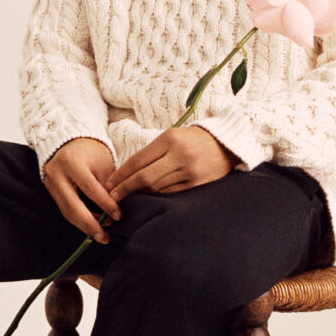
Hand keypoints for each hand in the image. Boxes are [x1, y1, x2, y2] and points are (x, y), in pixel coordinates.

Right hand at [44, 138, 120, 243]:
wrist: (71, 142)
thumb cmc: (92, 152)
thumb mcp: (103, 163)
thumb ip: (108, 186)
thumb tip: (116, 212)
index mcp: (71, 162)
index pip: (89, 188)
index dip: (105, 204)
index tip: (119, 216)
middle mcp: (56, 173)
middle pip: (72, 205)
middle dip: (90, 224)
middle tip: (105, 237)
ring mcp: (50, 182)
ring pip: (66, 211)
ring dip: (84, 226)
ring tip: (101, 235)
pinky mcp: (49, 190)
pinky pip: (64, 209)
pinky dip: (78, 220)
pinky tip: (91, 225)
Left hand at [105, 127, 233, 200]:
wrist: (227, 144)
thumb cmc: (193, 140)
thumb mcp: (172, 136)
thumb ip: (152, 152)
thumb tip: (126, 172)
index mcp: (170, 139)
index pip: (138, 160)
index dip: (121, 174)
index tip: (109, 184)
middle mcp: (179, 155)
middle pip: (145, 176)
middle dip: (126, 188)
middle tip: (112, 197)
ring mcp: (189, 171)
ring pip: (157, 187)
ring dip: (140, 194)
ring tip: (127, 198)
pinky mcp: (197, 184)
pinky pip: (171, 193)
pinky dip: (157, 196)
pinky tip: (148, 198)